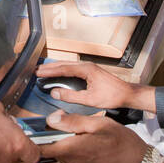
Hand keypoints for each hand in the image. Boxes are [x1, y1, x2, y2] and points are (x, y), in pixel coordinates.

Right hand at [34, 60, 154, 112]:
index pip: (63, 68)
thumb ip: (71, 96)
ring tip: (43, 71)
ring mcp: (89, 67)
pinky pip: (72, 68)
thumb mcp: (89, 99)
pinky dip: (63, 70)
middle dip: (49, 67)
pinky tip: (59, 73)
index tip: (38, 73)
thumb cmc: (112, 96)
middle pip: (64, 64)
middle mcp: (86, 65)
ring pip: (68, 65)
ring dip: (55, 68)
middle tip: (36, 70)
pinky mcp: (91, 71)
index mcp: (86, 69)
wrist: (127, 94)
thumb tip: (54, 92)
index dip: (49, 71)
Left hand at [39, 110, 148, 162]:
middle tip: (74, 129)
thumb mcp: (99, 124)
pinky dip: (76, 157)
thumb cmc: (122, 142)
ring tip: (86, 140)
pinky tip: (91, 151)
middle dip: (59, 139)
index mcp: (72, 149)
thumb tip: (51, 119)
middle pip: (53, 150)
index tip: (40, 130)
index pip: (41, 147)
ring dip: (68, 148)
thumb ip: (73, 121)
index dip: (38, 138)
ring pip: (62, 157)